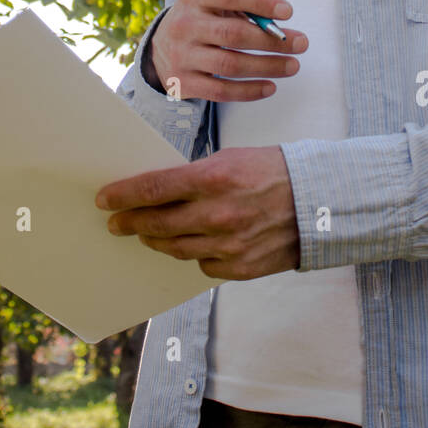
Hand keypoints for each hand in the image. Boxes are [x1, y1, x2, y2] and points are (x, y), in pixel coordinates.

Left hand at [94, 146, 300, 279]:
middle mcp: (217, 214)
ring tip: (146, 235)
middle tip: (115, 223)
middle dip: (130, 222)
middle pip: (157, 224)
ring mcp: (229, 245)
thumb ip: (196, 177)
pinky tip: (192, 245)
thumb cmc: (275, 171)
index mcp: (213, 178)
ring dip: (155, 241)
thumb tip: (162, 191)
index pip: (153, 189)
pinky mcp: (241, 268)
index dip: (123, 195)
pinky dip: (194, 254)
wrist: (322, 201)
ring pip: (175, 249)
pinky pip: (203, 265)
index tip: (105, 200)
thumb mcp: (231, 159)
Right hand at [146, 0, 308, 102]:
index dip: (260, 2)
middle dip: (272, 40)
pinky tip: (271, 87)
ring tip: (293, 66)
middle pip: (233, 34)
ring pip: (230, 65)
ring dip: (267, 67)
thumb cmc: (201, 18)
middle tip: (301, 43)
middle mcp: (185, 25)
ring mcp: (183, 56)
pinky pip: (221, 91)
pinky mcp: (184, 83)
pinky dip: (249, 91)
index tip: (288, 12)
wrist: (161, 47)